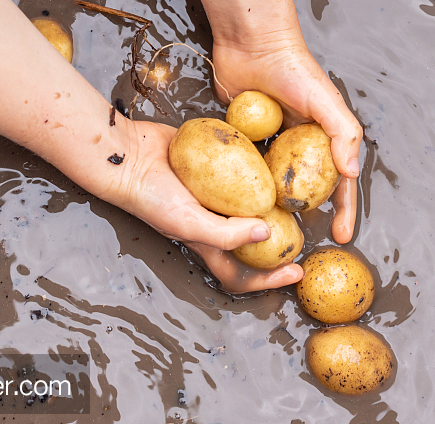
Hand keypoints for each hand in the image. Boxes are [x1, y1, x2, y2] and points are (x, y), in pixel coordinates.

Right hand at [102, 118, 304, 291]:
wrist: (128, 154)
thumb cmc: (150, 195)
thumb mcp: (187, 222)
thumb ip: (225, 233)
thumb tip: (267, 234)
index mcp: (208, 242)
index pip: (241, 273)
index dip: (269, 280)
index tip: (297, 271)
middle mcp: (215, 220)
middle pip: (253, 240)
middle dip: (280, 242)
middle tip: (306, 231)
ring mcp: (215, 192)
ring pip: (251, 203)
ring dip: (273, 202)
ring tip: (297, 195)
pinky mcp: (213, 165)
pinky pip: (242, 170)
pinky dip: (257, 167)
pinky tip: (275, 156)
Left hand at [212, 32, 362, 244]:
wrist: (250, 43)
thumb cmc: (292, 67)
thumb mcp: (324, 99)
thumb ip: (342, 133)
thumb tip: (352, 174)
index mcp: (322, 136)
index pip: (339, 181)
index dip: (344, 210)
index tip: (341, 238)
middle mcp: (298, 142)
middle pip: (305, 187)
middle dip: (307, 216)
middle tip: (302, 242)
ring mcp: (270, 140)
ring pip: (274, 181)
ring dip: (273, 206)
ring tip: (269, 233)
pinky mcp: (243, 136)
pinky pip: (245, 167)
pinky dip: (244, 185)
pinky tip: (238, 206)